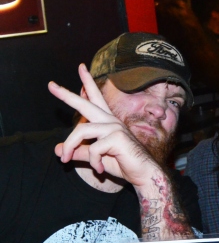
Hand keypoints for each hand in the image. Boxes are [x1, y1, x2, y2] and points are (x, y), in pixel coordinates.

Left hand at [49, 64, 161, 188]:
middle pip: (85, 104)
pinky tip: (100, 169)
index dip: (87, 84)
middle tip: (51, 85)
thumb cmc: (124, 165)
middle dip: (67, 95)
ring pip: (81, 131)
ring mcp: (114, 128)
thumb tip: (57, 149)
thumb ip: (79, 152)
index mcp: (108, 122)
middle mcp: (111, 121)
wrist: (144, 175)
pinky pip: (93, 149)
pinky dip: (93, 161)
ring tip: (65, 159)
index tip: (81, 68)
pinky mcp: (116, 138)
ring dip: (70, 146)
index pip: (96, 99)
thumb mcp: (96, 158)